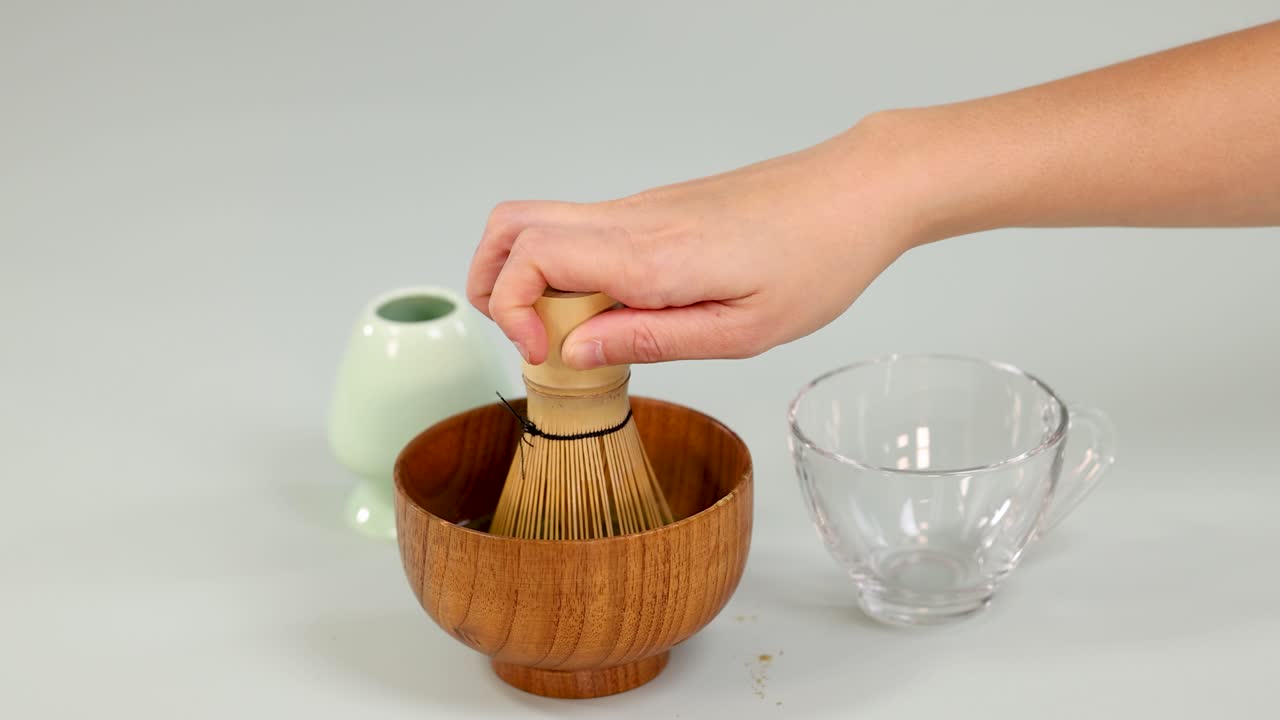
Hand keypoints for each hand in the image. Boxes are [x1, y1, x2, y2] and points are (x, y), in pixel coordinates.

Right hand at [466, 117, 928, 368]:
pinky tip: (607, 311)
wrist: (856, 192)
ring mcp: (640, 208)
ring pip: (541, 222)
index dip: (510, 309)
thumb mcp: (743, 331)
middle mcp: (632, 220)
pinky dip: (565, 268)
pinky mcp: (655, 208)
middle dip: (493, 285)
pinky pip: (582, 229)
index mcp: (650, 254)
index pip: (529, 257)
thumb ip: (650, 341)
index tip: (541, 355)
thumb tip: (575, 352)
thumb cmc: (817, 259)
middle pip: (511, 224)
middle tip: (528, 340)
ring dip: (527, 276)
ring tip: (564, 332)